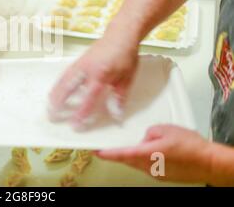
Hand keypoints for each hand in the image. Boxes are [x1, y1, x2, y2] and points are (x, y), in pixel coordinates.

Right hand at [49, 31, 138, 126]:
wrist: (120, 35)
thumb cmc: (125, 57)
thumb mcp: (127, 79)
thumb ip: (119, 97)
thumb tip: (116, 115)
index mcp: (101, 75)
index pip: (88, 98)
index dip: (81, 113)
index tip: (75, 125)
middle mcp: (86, 69)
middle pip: (68, 88)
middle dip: (59, 103)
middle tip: (52, 116)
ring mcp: (80, 64)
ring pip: (63, 81)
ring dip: (55, 94)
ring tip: (48, 107)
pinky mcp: (77, 61)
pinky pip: (64, 75)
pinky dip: (57, 84)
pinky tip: (54, 92)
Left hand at [96, 125, 213, 183]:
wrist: (209, 163)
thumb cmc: (190, 146)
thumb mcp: (166, 129)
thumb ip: (149, 132)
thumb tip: (145, 138)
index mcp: (147, 154)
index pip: (122, 154)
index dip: (107, 153)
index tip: (96, 150)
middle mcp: (149, 167)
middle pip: (128, 160)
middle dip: (119, 153)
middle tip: (109, 147)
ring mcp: (156, 174)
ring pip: (138, 163)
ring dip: (134, 156)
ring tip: (138, 146)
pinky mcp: (162, 176)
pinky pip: (148, 167)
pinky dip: (146, 159)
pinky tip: (154, 152)